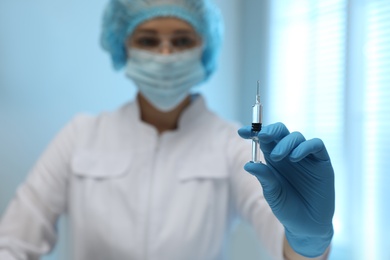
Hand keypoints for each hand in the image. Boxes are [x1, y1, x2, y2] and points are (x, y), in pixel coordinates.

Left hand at [238, 122, 334, 257]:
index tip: (241, 132)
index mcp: (273, 158)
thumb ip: (264, 177)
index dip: (253, 132)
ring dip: (284, 143)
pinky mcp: (322, 161)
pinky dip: (304, 147)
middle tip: (261, 136)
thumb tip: (248, 164)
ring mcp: (306, 156)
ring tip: (276, 157)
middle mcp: (289, 153)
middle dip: (270, 130)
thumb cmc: (286, 208)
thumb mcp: (272, 193)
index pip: (264, 139)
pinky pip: (316, 145)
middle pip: (281, 131)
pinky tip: (294, 158)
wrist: (307, 225)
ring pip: (296, 136)